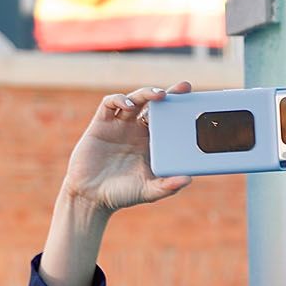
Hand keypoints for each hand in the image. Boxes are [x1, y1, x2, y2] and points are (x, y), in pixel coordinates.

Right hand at [58, 83, 194, 217]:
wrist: (92, 197)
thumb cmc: (122, 194)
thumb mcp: (149, 191)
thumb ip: (168, 186)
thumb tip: (188, 179)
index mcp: (151, 142)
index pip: (168, 119)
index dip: (179, 108)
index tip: (194, 99)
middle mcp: (136, 130)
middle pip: (154, 104)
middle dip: (168, 94)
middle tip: (184, 88)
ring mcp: (119, 125)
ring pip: (134, 100)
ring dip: (146, 93)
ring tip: (159, 95)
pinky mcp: (101, 124)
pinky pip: (109, 104)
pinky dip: (119, 99)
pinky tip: (128, 105)